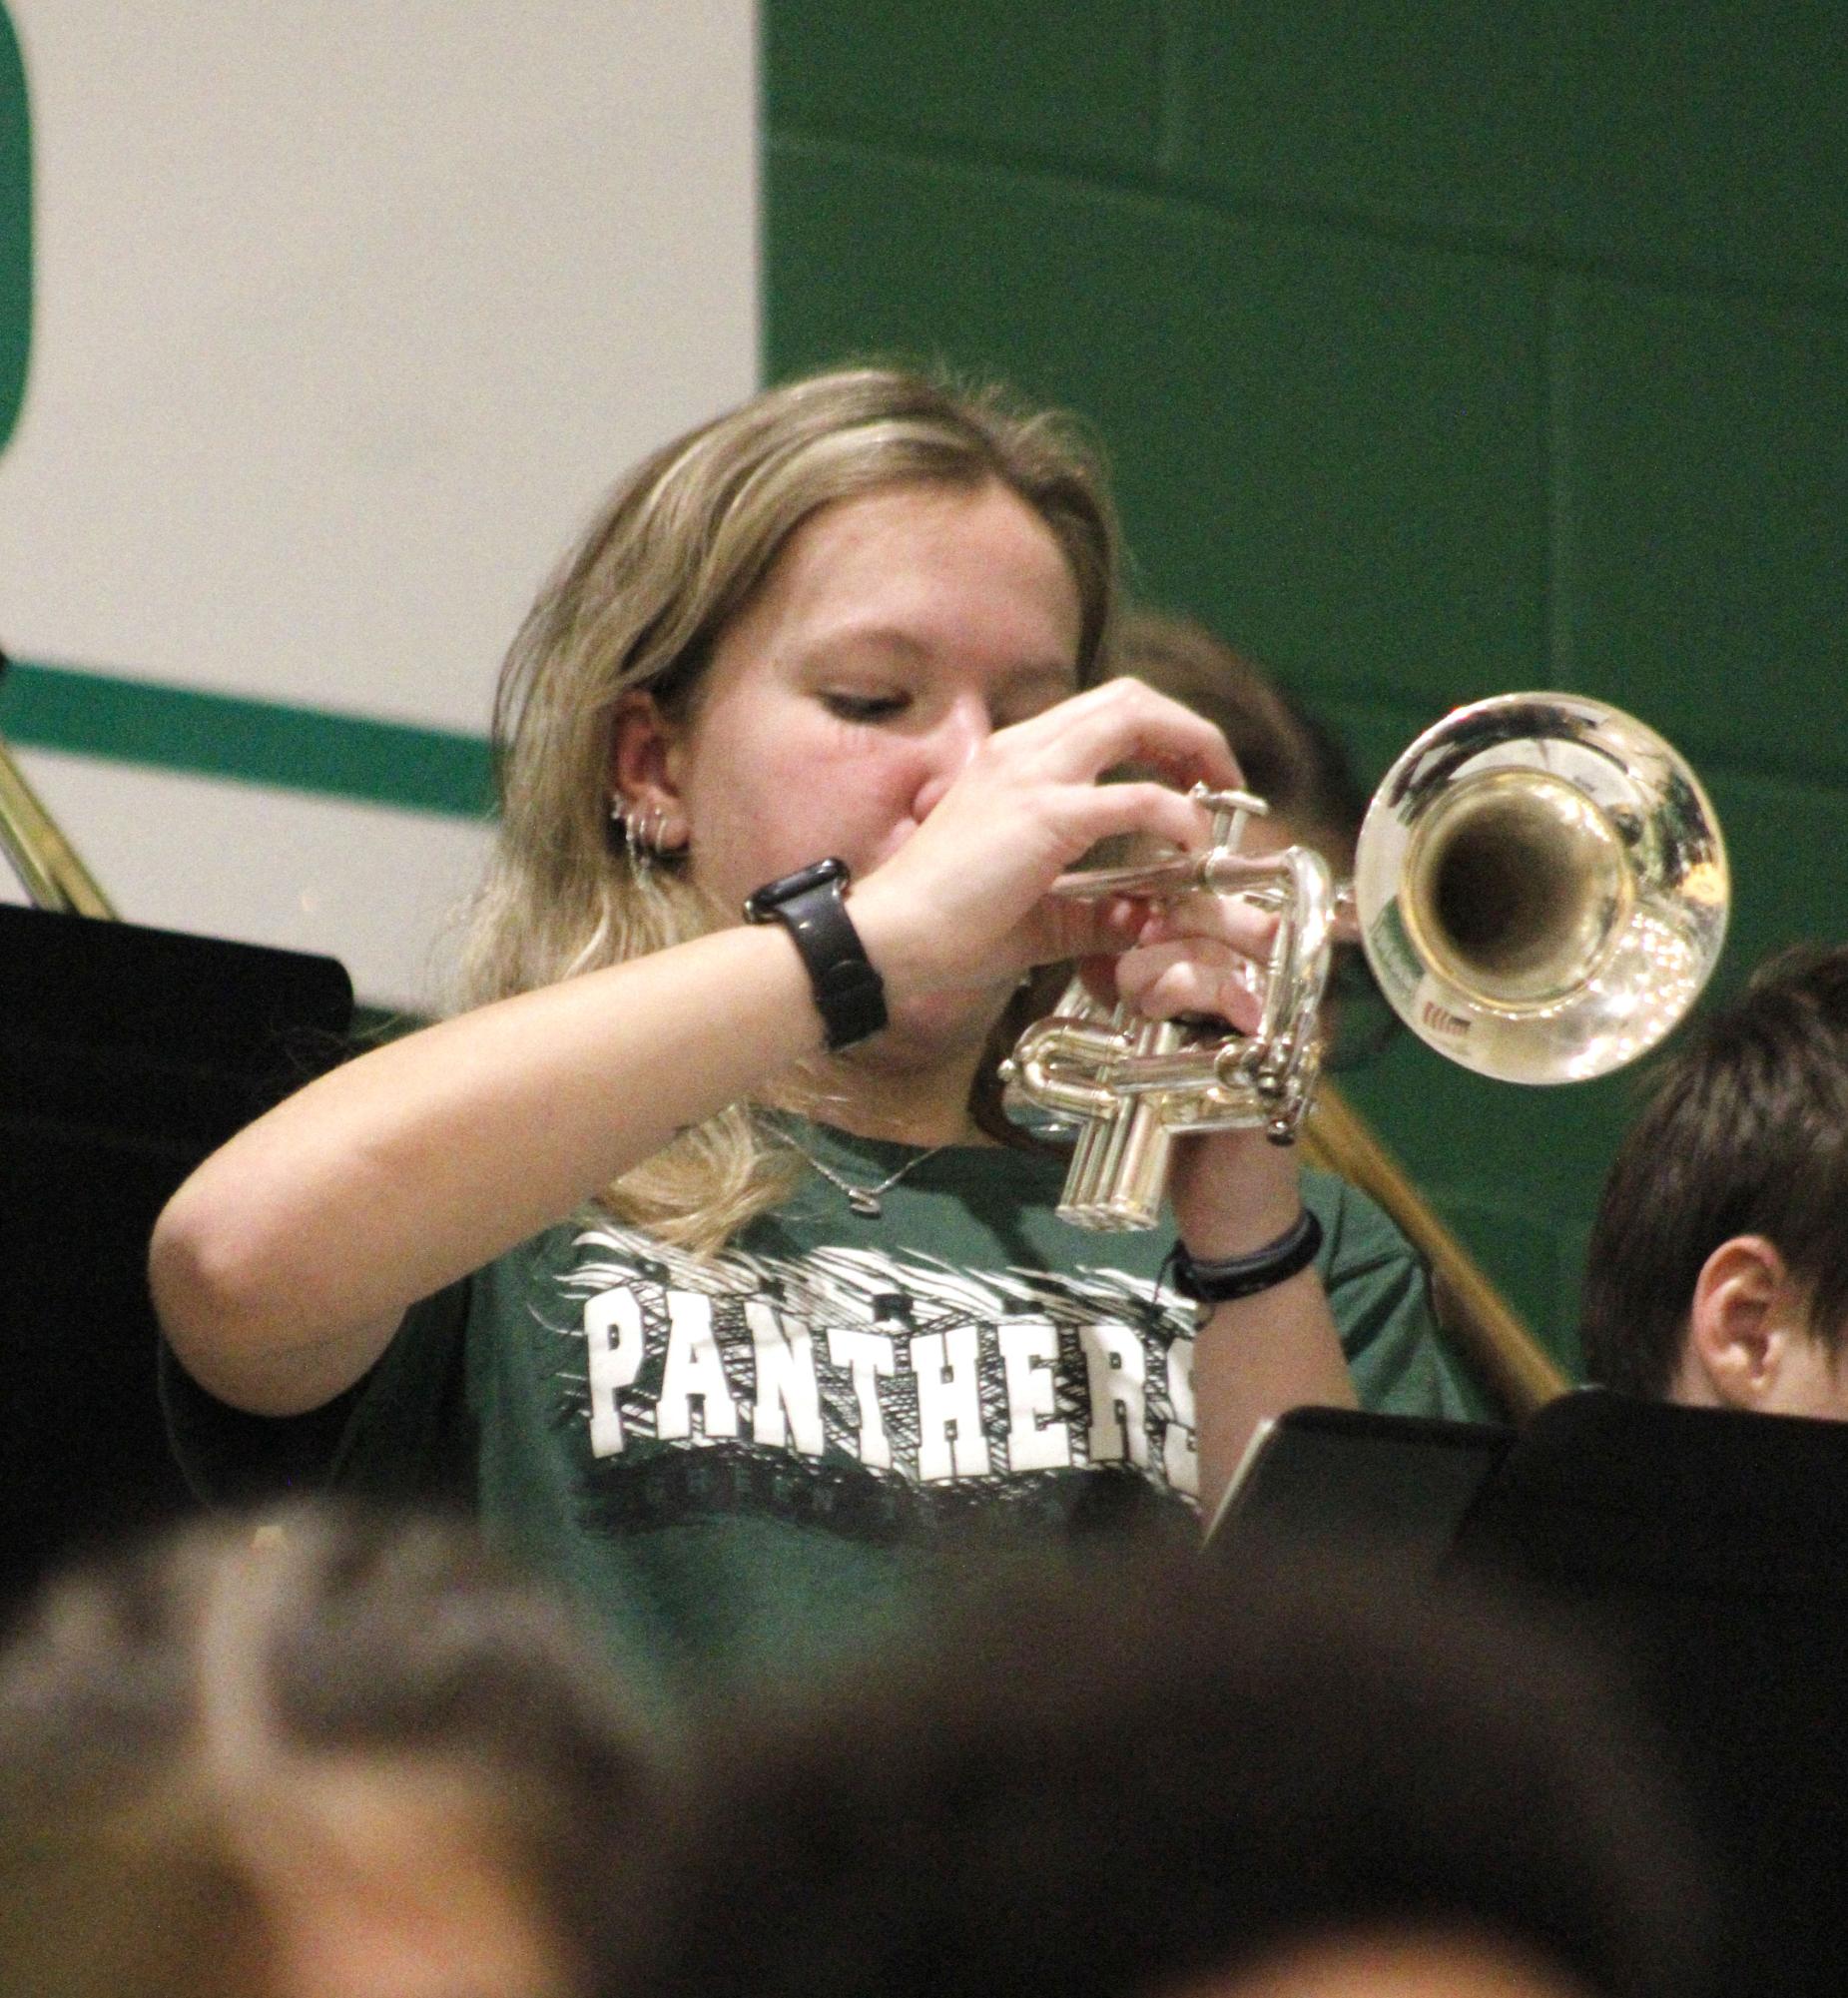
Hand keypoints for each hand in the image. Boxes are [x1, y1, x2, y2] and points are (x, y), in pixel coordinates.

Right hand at [848, 678, 1245, 1000]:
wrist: (886, 940)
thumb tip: (1149, 917)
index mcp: (1013, 761)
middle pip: (1130, 698)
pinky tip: (1191, 849)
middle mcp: (1022, 750)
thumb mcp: (1038, 913)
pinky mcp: (1043, 816)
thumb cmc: (947, 929)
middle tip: (1222, 779)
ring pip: (1135, 717)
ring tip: (1219, 798)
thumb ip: (1096, 908)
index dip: (1162, 734)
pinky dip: (1179, 818)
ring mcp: (1030, 774)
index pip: (1104, 712)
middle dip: (1188, 730)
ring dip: (1192, 749)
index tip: (1194, 780)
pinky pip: (1137, 798)